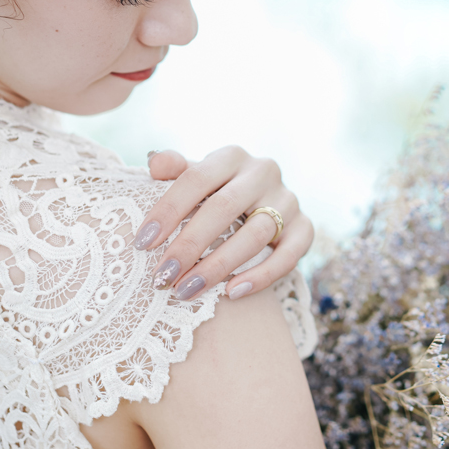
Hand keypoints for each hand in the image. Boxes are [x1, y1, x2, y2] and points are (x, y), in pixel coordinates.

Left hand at [132, 147, 313, 301]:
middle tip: (163, 276)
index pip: (196, 178)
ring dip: (218, 266)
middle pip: (224, 208)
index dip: (168, 210)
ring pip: (255, 235)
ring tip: (187, 290)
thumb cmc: (218, 192)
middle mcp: (263, 172)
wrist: (263, 204)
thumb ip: (175, 169)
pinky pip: (288, 256)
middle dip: (190, 245)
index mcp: (232, 156)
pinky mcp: (305, 228)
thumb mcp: (197, 177)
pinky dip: (261, 276)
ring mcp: (288, 200)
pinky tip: (232, 292)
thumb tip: (155, 162)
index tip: (143, 243)